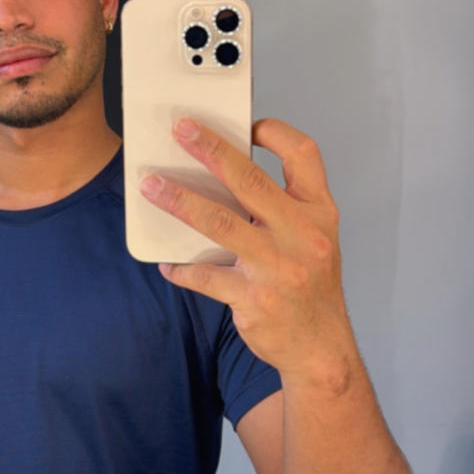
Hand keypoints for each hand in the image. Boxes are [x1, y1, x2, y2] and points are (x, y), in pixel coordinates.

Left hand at [140, 117, 356, 383]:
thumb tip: (224, 178)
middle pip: (249, 180)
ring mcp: (278, 268)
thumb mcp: (313, 240)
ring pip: (219, 223)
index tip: (246, 124)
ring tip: (151, 186)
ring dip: (180, 200)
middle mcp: (302, 235)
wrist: (322, 350)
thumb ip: (283, 209)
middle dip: (211, 149)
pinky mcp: (254, 299)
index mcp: (319, 213)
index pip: (303, 154)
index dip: (275, 132)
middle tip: (181, 129)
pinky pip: (206, 275)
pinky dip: (183, 268)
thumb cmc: (312, 288)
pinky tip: (168, 264)